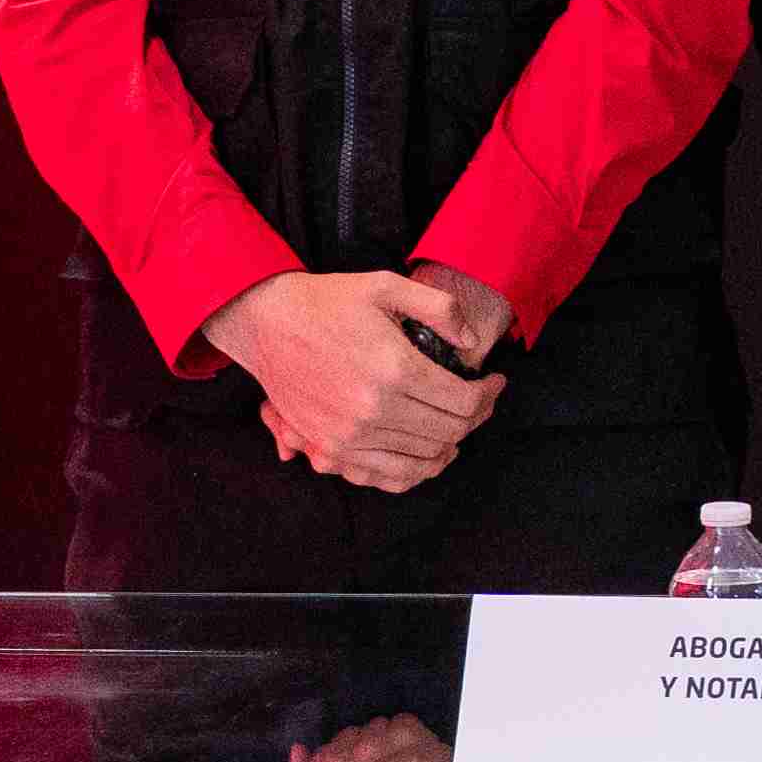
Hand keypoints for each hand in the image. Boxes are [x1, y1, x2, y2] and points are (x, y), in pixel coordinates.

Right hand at [205, 271, 503, 491]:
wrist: (265, 323)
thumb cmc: (327, 302)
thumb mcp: (386, 285)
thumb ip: (439, 308)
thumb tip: (472, 342)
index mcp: (394, 369)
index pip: (464, 402)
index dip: (490, 395)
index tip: (495, 382)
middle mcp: (374, 409)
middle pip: (450, 432)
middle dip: (477, 417)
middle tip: (482, 400)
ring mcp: (351, 435)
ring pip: (424, 458)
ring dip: (452, 444)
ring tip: (459, 424)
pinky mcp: (331, 447)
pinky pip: (388, 476)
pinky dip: (418, 470)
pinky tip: (430, 453)